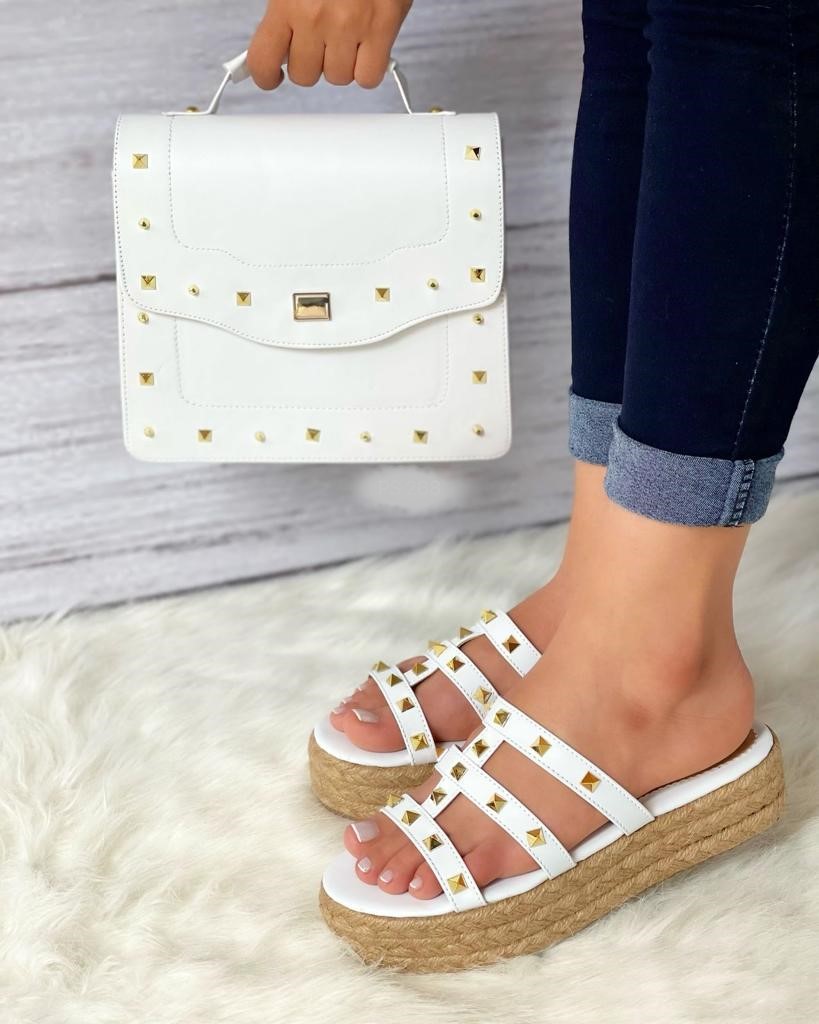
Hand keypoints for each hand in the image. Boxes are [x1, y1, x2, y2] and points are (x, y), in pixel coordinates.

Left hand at [247, 0, 412, 90]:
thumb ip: (284, 13)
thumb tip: (277, 47)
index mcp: (286, 2)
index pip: (262, 61)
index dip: (266, 76)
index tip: (273, 75)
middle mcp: (314, 18)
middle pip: (304, 76)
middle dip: (312, 64)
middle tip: (321, 43)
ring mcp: (349, 26)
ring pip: (338, 78)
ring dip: (342, 65)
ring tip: (347, 37)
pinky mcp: (380, 29)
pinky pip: (367, 77)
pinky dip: (367, 69)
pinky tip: (366, 49)